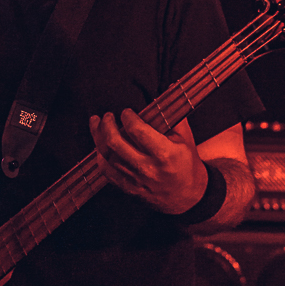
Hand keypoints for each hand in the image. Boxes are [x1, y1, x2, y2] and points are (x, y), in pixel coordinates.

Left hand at [89, 109, 207, 213]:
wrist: (188, 197)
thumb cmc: (187, 164)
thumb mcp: (186, 139)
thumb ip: (174, 115)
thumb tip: (168, 88)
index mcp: (164, 153)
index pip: (137, 131)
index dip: (128, 117)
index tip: (126, 111)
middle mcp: (147, 167)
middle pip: (115, 143)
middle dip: (107, 125)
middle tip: (107, 116)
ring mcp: (136, 180)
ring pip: (107, 157)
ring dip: (98, 137)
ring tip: (96, 123)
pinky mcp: (129, 189)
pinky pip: (107, 173)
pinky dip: (100, 158)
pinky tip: (99, 147)